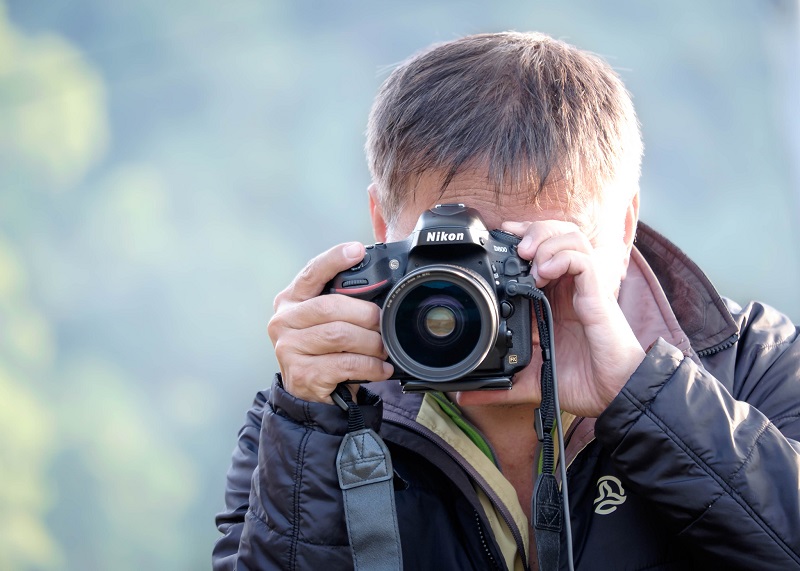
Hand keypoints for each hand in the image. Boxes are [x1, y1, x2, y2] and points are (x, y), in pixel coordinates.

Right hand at [267, 242, 393, 402]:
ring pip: (340, 335)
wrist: (309, 396)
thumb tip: (379, 289)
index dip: (334, 259)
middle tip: (383, 323)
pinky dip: (370, 366)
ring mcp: (288, 349)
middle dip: (365, 314)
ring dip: (371, 342)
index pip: (311, 273)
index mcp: (290, 301)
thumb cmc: (323, 352)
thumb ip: (341, 303)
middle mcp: (283, 322)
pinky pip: (345, 364)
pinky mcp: (301, 375)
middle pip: (331, 306)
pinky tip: (381, 368)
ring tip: (383, 348)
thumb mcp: (324, 323)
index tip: (357, 250)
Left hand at [502, 220, 645, 416]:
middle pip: (557, 233)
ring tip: (529, 259)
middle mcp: (569, 287)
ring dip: (546, 239)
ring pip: (571, 237)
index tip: (500, 236)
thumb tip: (464, 396)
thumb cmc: (581, 381)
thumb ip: (499, 385)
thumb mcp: (530, 380)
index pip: (542, 249)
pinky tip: (546, 273)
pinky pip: (583, 260)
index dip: (523, 235)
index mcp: (553, 298)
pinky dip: (562, 257)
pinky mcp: (598, 296)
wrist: (612, 396)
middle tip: (515, 246)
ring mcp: (584, 289)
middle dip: (533, 229)